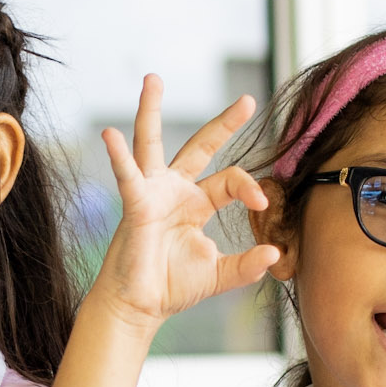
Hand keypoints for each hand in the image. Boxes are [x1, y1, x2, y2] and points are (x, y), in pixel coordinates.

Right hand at [91, 75, 277, 328]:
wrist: (140, 307)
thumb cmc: (171, 288)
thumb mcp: (219, 275)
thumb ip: (246, 264)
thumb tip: (275, 254)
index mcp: (196, 203)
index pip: (230, 180)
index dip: (250, 187)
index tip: (263, 204)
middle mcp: (175, 191)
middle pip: (200, 147)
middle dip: (223, 124)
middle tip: (248, 101)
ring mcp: (153, 194)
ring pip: (152, 143)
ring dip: (151, 111)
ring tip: (153, 79)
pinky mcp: (135, 205)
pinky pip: (127, 176)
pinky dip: (118, 156)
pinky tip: (110, 134)